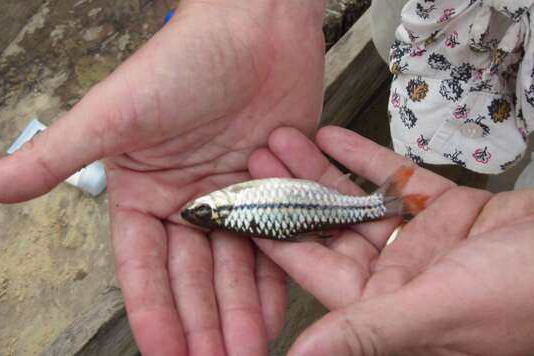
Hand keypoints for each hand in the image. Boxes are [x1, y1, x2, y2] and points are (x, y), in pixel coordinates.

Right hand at [0, 1, 326, 353]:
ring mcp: (234, 197)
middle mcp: (188, 201)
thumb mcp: (112, 114)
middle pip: (193, 276)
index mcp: (143, 193)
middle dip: (204, 324)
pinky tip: (282, 311)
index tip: (164, 355)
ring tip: (247, 351)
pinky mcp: (276, 186)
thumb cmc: (183, 60)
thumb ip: (53, 158)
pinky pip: (277, 240)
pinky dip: (278, 276)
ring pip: (235, 266)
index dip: (153, 312)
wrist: (255, 25)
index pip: (143, 266)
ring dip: (241, 311)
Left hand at [249, 126, 533, 354]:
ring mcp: (421, 241)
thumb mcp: (437, 312)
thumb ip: (366, 332)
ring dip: (321, 170)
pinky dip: (365, 158)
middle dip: (293, 191)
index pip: (314, 268)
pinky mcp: (446, 210)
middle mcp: (397, 277)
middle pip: (330, 227)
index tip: (240, 204)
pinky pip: (396, 181)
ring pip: (357, 200)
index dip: (274, 237)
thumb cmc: (523, 296)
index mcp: (385, 308)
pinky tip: (329, 134)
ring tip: (284, 137)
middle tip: (257, 154)